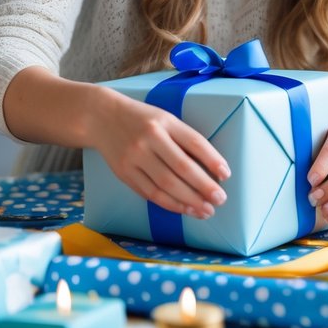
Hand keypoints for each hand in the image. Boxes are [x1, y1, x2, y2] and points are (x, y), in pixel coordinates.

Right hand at [88, 88, 230, 217]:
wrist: (101, 117)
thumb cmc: (141, 118)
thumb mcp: (164, 119)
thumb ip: (183, 139)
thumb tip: (210, 168)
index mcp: (165, 121)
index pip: (194, 142)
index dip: (212, 160)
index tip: (226, 175)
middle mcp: (150, 138)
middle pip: (182, 167)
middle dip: (204, 186)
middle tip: (220, 199)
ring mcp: (135, 157)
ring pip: (166, 184)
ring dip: (189, 201)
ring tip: (206, 210)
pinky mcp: (124, 172)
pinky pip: (150, 193)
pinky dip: (170, 204)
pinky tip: (184, 209)